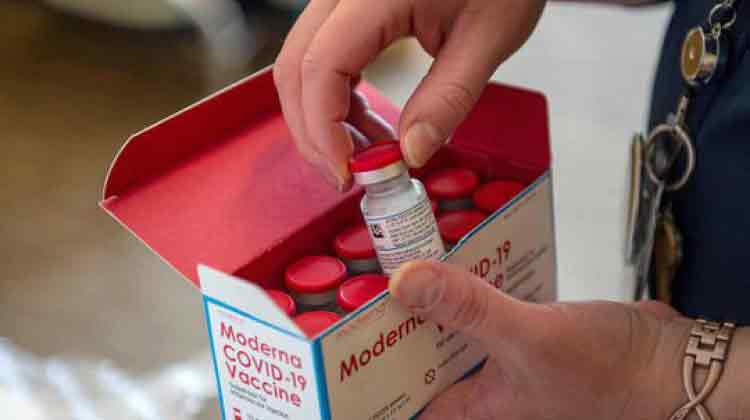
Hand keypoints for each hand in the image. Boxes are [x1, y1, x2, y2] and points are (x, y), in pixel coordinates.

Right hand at [274, 0, 545, 190]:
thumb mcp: (487, 38)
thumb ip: (448, 98)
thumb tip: (411, 154)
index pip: (320, 66)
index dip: (323, 128)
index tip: (347, 171)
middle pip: (295, 69)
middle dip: (313, 131)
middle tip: (347, 175)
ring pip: (303, 65)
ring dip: (322, 117)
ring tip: (368, 153)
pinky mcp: (348, 8)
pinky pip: (323, 57)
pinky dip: (336, 98)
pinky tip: (367, 123)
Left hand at [390, 260, 697, 419]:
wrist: (666, 364)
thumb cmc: (610, 373)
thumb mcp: (527, 336)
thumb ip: (465, 308)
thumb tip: (404, 282)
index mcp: (471, 412)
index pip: (400, 398)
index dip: (366, 373)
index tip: (339, 341)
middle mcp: (478, 394)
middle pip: (416, 359)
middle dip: (394, 325)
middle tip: (366, 286)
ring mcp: (496, 366)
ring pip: (445, 334)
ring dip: (428, 306)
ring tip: (400, 269)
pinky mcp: (513, 340)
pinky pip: (475, 316)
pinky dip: (464, 294)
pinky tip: (452, 267)